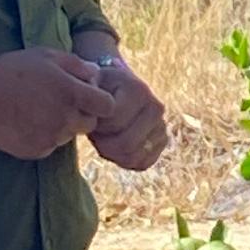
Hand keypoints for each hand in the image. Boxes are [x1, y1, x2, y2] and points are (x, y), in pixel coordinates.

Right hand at [0, 47, 116, 160]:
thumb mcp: (45, 56)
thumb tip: (96, 75)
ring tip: (38, 110)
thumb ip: (77, 65)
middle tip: (58, 102)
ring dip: (62, 125)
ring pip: (70, 135)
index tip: (87, 96)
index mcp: (72, 93)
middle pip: (90, 123)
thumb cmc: (11, 71)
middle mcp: (66, 118)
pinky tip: (28, 122)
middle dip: (81, 114)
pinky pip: (52, 146)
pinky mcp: (38, 151)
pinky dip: (45, 136)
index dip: (99, 101)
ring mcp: (52, 137)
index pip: (107, 106)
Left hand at [80, 52, 171, 173]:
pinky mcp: (162, 142)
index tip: (90, 112)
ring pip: (134, 157)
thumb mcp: (88, 86)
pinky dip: (124, 160)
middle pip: (126, 144)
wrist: (113, 91)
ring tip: (105, 136)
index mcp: (139, 90)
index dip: (95, 124)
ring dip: (112, 152)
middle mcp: (156, 107)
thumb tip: (98, 100)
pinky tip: (115, 145)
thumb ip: (88, 95)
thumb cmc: (96, 90)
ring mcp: (162, 125)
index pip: (114, 122)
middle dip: (104, 142)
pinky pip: (142, 163)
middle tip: (96, 130)